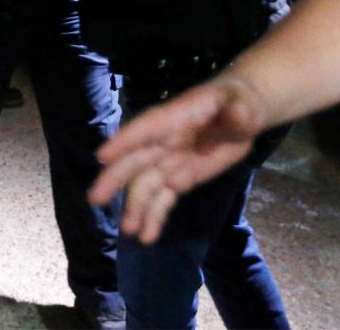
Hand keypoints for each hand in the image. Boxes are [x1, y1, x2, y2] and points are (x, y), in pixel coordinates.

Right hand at [88, 76, 267, 243]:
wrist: (242, 113)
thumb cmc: (239, 103)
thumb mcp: (243, 106)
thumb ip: (238, 113)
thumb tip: (238, 114)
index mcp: (178, 117)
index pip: (149, 127)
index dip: (126, 140)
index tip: (103, 156)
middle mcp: (166, 139)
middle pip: (137, 159)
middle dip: (116, 178)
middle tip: (96, 199)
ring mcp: (170, 160)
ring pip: (146, 184)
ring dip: (136, 206)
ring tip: (130, 231)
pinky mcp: (180, 178)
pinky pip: (163, 198)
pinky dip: (154, 216)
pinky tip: (147, 236)